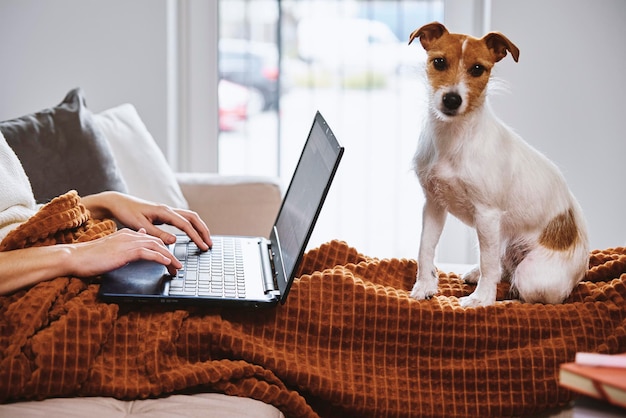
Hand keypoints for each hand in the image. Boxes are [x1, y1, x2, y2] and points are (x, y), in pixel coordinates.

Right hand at [67, 228, 182, 276]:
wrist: (74, 257)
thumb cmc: (90, 256)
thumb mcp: (112, 249)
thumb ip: (126, 246)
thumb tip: (138, 242)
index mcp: (127, 234)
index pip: (151, 240)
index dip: (163, 250)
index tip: (170, 260)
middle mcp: (130, 235)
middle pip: (157, 243)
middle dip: (170, 255)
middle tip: (177, 267)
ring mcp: (128, 242)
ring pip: (156, 247)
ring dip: (169, 258)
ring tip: (176, 268)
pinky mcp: (125, 251)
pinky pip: (148, 253)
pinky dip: (160, 258)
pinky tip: (167, 264)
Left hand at [81, 191, 211, 250]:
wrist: (118, 203)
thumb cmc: (127, 213)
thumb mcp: (140, 226)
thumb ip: (158, 234)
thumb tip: (175, 241)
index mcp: (164, 211)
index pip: (186, 225)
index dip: (196, 237)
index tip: (203, 247)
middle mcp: (168, 210)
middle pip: (193, 218)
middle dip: (203, 231)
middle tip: (210, 244)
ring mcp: (168, 211)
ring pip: (190, 217)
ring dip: (199, 228)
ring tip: (205, 240)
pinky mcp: (165, 214)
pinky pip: (184, 219)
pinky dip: (192, 226)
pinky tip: (193, 235)